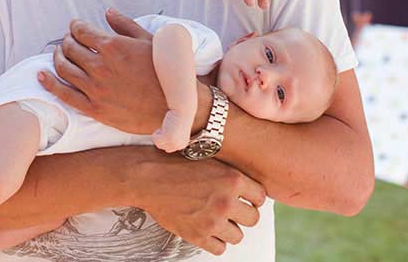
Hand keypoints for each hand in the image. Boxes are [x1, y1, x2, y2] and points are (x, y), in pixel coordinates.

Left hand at [40, 8, 165, 134]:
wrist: (174, 107)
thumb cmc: (164, 72)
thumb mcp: (149, 41)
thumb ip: (125, 24)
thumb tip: (107, 11)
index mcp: (114, 46)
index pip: (82, 31)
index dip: (75, 26)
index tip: (75, 26)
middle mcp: (101, 66)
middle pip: (70, 48)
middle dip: (67, 40)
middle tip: (68, 39)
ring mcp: (96, 88)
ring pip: (64, 67)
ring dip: (57, 57)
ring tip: (59, 53)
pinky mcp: (94, 108)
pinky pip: (64, 93)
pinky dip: (49, 82)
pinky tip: (41, 75)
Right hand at [135, 150, 264, 254]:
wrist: (147, 177)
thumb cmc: (174, 164)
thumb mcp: (208, 159)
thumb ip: (229, 173)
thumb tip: (246, 186)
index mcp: (232, 179)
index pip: (260, 197)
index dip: (253, 198)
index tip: (244, 198)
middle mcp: (226, 201)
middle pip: (253, 219)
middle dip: (244, 214)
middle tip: (231, 210)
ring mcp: (212, 220)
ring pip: (238, 236)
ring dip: (230, 229)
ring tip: (218, 220)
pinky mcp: (197, 235)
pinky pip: (220, 248)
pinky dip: (216, 241)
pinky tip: (208, 229)